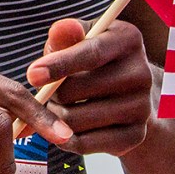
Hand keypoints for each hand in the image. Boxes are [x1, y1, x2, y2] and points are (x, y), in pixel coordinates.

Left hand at [25, 19, 154, 156]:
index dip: (59, 64)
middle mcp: (142, 73)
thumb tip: (60, 29)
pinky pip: (86, 144)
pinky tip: (64, 128)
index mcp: (128, 39)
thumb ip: (65, 35)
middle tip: (48, 93)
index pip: (90, 53)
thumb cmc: (93, 59)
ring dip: (55, 117)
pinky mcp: (136, 135)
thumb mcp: (80, 39)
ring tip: (57, 107)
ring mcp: (142, 107)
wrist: (126, 92)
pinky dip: (66, 139)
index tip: (32, 75)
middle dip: (52, 93)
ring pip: (76, 120)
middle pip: (77, 90)